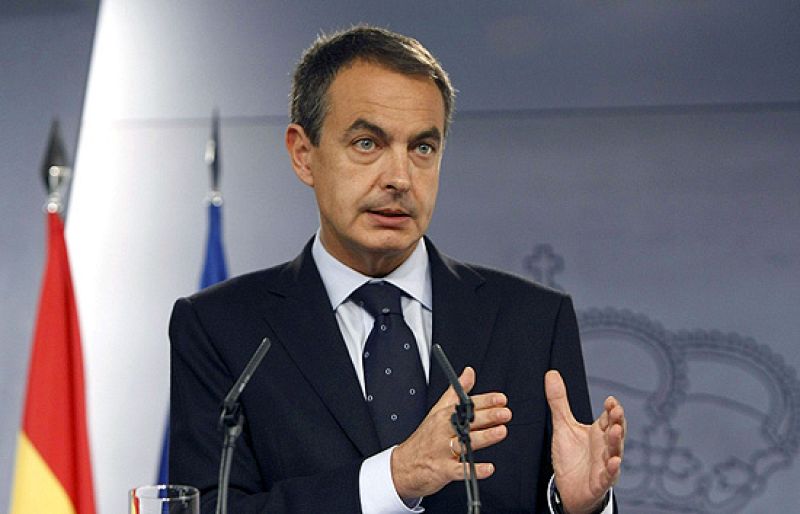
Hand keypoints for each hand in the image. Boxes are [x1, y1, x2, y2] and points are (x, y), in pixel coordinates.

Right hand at [391, 367, 510, 498]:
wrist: (405, 465)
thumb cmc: (425, 437)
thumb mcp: (438, 410)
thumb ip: (456, 392)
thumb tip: (469, 373)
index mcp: (444, 415)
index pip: (466, 405)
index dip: (485, 401)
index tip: (501, 399)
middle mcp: (444, 431)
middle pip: (467, 422)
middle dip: (488, 416)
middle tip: (505, 413)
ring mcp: (443, 451)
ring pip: (465, 443)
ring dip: (484, 437)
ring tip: (501, 432)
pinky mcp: (443, 470)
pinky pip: (460, 471)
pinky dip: (474, 470)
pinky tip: (488, 468)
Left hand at [545, 370, 625, 513]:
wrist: (569, 488)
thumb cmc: (572, 456)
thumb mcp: (563, 426)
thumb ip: (559, 401)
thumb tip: (552, 374)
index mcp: (598, 433)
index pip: (608, 417)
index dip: (611, 409)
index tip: (610, 400)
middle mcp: (605, 447)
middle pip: (615, 432)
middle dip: (617, 421)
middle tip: (616, 410)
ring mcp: (605, 465)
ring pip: (614, 452)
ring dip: (615, 441)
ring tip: (615, 430)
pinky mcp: (600, 482)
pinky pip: (608, 476)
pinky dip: (612, 469)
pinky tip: (614, 461)